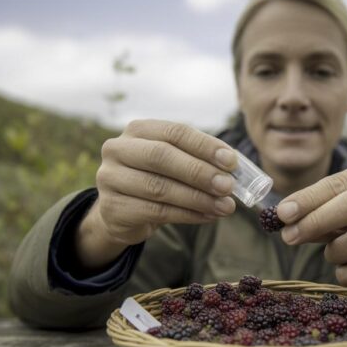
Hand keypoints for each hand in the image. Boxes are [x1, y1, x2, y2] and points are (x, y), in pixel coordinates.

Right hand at [76, 120, 237, 268]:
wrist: (121, 212)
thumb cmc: (156, 180)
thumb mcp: (174, 164)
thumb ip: (200, 160)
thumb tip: (235, 167)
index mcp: (138, 130)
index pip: (175, 132)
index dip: (204, 146)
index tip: (231, 161)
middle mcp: (118, 149)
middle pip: (162, 156)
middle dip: (200, 172)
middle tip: (228, 186)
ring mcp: (110, 178)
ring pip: (159, 187)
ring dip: (198, 198)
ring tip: (225, 207)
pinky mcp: (112, 208)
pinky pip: (155, 212)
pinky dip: (187, 215)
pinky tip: (208, 217)